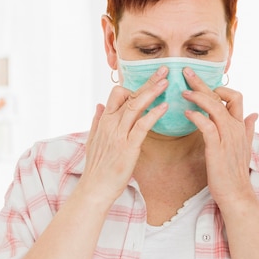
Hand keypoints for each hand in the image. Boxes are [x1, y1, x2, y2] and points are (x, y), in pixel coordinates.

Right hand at [78, 66, 168, 203]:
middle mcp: (110, 123)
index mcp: (104, 121)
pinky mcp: (128, 146)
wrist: (94, 189)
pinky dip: (153, 114)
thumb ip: (97, 121)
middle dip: (148, 81)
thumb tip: (99, 105)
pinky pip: (142, 125)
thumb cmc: (97, 167)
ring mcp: (119, 134)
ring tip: (167, 82)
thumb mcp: (92, 140)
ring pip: (136, 105)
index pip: (118, 94)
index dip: (136, 86)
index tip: (151, 81)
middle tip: (164, 69)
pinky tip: (164, 107)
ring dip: (152, 91)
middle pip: (130, 95)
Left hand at [182, 67, 258, 207]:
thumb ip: (249, 128)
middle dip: (203, 83)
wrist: (237, 194)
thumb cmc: (235, 172)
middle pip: (221, 97)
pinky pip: (207, 126)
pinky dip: (196, 117)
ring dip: (198, 97)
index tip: (203, 85)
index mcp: (241, 126)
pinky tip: (186, 113)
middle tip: (187, 72)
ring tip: (183, 92)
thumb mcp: (245, 147)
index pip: (235, 97)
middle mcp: (236, 128)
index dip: (219, 88)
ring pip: (214, 107)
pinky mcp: (217, 148)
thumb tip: (255, 114)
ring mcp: (228, 137)